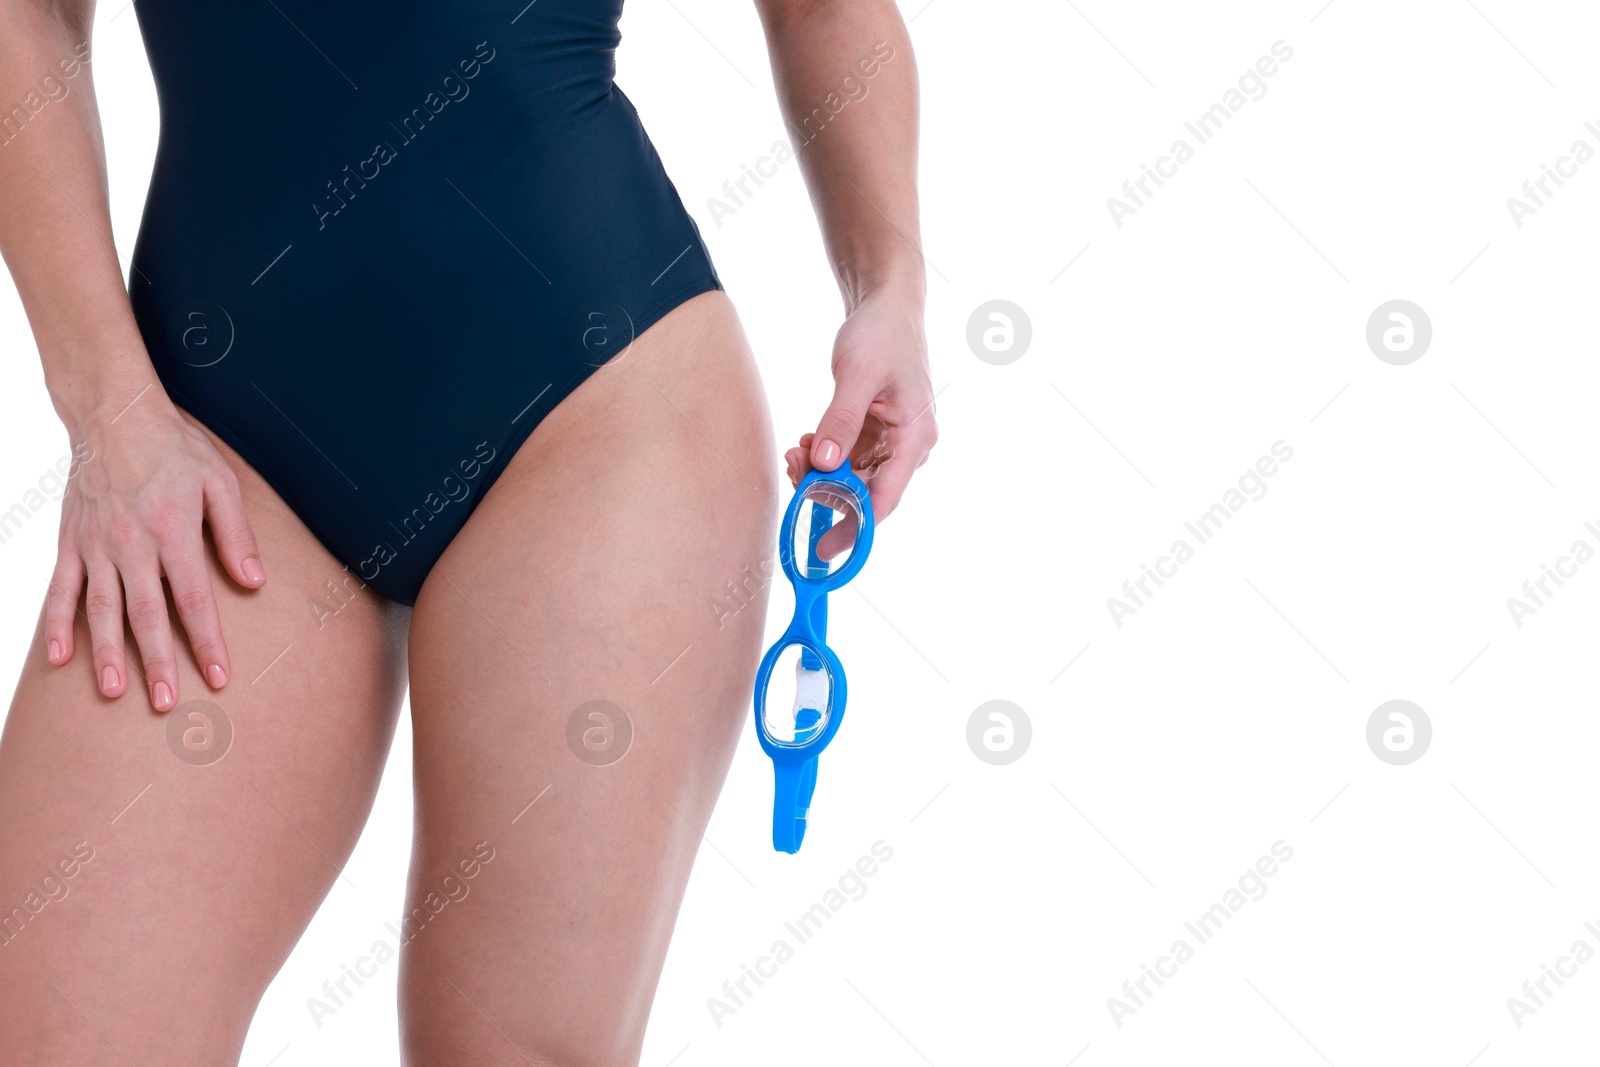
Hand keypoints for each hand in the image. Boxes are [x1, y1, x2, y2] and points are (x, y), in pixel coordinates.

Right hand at [46, 391, 266, 710]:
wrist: (114, 415)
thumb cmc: (175, 448)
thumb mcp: (221, 482)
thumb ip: (236, 535)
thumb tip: (255, 582)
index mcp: (174, 531)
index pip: (194, 600)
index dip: (206, 642)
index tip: (218, 677)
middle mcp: (132, 544)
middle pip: (146, 615)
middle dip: (158, 663)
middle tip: (167, 703)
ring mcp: (96, 545)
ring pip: (101, 610)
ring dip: (107, 654)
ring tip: (114, 693)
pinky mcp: (71, 542)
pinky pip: (60, 590)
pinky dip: (57, 625)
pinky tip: (59, 659)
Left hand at [785, 288, 936, 558]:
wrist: (887, 305)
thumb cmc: (881, 334)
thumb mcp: (857, 375)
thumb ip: (840, 421)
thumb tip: (823, 465)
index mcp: (915, 439)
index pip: (884, 500)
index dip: (854, 529)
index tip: (823, 549)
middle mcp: (908, 448)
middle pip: (866, 494)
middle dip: (826, 491)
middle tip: (794, 470)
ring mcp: (892, 442)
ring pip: (853, 479)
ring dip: (822, 473)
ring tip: (797, 449)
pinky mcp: (875, 433)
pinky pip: (848, 460)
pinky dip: (825, 457)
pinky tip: (807, 441)